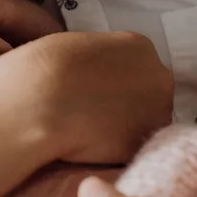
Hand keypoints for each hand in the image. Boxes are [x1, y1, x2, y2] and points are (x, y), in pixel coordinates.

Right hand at [0, 31, 172, 165]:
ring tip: (88, 129)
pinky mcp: (144, 145)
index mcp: (139, 45)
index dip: (114, 79)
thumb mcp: (75, 46)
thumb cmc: (44, 69)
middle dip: (126, 103)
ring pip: (143, 123)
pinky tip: (89, 144)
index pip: (137, 65)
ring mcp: (157, 112)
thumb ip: (98, 58)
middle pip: (149, 93)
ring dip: (122, 127)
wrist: (38, 104)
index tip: (95, 88)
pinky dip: (114, 150)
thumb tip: (94, 73)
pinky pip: (130, 148)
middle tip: (93, 110)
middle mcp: (158, 76)